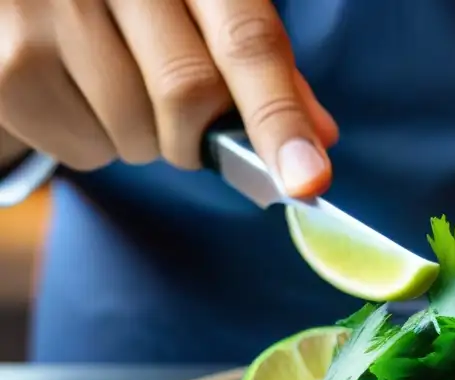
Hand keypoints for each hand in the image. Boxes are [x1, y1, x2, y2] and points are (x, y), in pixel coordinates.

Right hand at [0, 0, 337, 195]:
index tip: (307, 182)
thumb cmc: (135, 0)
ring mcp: (44, 10)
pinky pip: (82, 149)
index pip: (246, 42)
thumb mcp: (203, 5)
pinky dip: (96, 145)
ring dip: (145, 140)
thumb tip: (320, 138)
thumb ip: (264, 64)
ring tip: (117, 87)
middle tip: (190, 128)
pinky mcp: (5, 64)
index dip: (279, 118)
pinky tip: (79, 95)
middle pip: (189, 95)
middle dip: (201, 135)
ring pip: (134, 133)